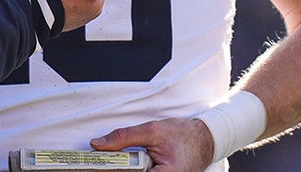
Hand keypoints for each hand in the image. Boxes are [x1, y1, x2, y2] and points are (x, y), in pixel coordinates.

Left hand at [91, 117, 212, 170]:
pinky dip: (136, 170)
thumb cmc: (184, 135)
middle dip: (119, 168)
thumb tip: (98, 145)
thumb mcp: (152, 131)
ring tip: (121, 160)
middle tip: (104, 159)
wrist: (205, 139)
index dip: (112, 170)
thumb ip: (123, 138)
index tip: (95, 163)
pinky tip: (131, 164)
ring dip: (127, 168)